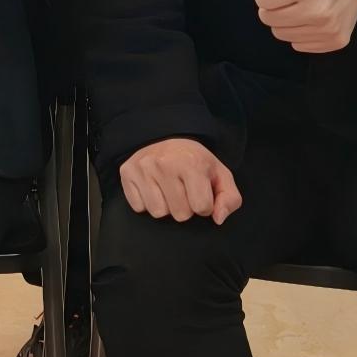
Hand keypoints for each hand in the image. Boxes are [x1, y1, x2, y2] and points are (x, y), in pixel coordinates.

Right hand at [117, 136, 241, 224]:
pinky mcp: (127, 173)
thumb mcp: (221, 175)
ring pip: (158, 213)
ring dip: (166, 206)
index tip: (200, 193)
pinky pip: (139, 207)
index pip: (202, 208)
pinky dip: (146, 202)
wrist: (166, 138)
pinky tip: (153, 187)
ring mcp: (143, 168)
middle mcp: (165, 164)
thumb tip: (218, 218)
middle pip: (180, 214)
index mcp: (192, 163)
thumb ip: (229, 199)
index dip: (204, 205)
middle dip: (185, 208)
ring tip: (168, 189)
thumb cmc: (195, 162)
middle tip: (183, 190)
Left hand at [251, 0, 356, 54]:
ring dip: (286, 20)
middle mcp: (319, 8)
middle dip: (275, 5)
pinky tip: (313, 17)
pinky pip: (298, 45)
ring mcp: (328, 27)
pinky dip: (301, 33)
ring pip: (281, 33)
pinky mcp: (334, 41)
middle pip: (268, 18)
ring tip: (302, 4)